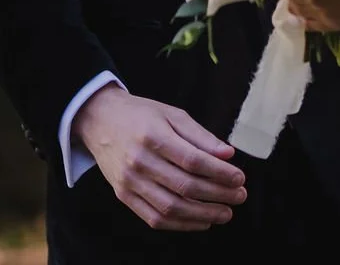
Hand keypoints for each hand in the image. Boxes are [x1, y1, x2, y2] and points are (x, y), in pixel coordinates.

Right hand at [75, 86, 245, 230]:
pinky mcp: (124, 196)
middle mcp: (139, 162)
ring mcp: (129, 182)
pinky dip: (181, 224)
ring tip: (225, 213)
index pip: (193, 161)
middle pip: (185, 186)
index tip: (239, 178)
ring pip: (170, 208)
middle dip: (218, 195)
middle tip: (239, 196)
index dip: (220, 173)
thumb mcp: (173, 115)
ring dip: (202, 214)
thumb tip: (229, 154)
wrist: (100, 121)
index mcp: (153, 137)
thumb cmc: (141, 115)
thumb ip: (201, 136)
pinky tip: (201, 220)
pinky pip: (154, 218)